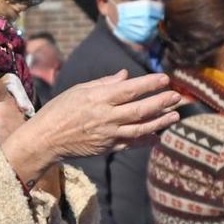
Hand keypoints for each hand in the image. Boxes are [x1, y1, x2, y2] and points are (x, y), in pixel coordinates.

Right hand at [1, 71, 181, 184]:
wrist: (46, 139)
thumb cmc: (60, 110)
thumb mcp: (79, 90)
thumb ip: (104, 83)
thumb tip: (125, 76)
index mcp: (98, 98)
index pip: (130, 89)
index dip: (150, 84)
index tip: (165, 79)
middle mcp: (106, 117)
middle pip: (140, 109)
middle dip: (161, 102)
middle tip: (177, 97)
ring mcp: (108, 134)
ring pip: (140, 128)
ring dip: (160, 122)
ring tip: (175, 116)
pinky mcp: (107, 148)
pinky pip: (131, 144)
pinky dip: (145, 140)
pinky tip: (157, 136)